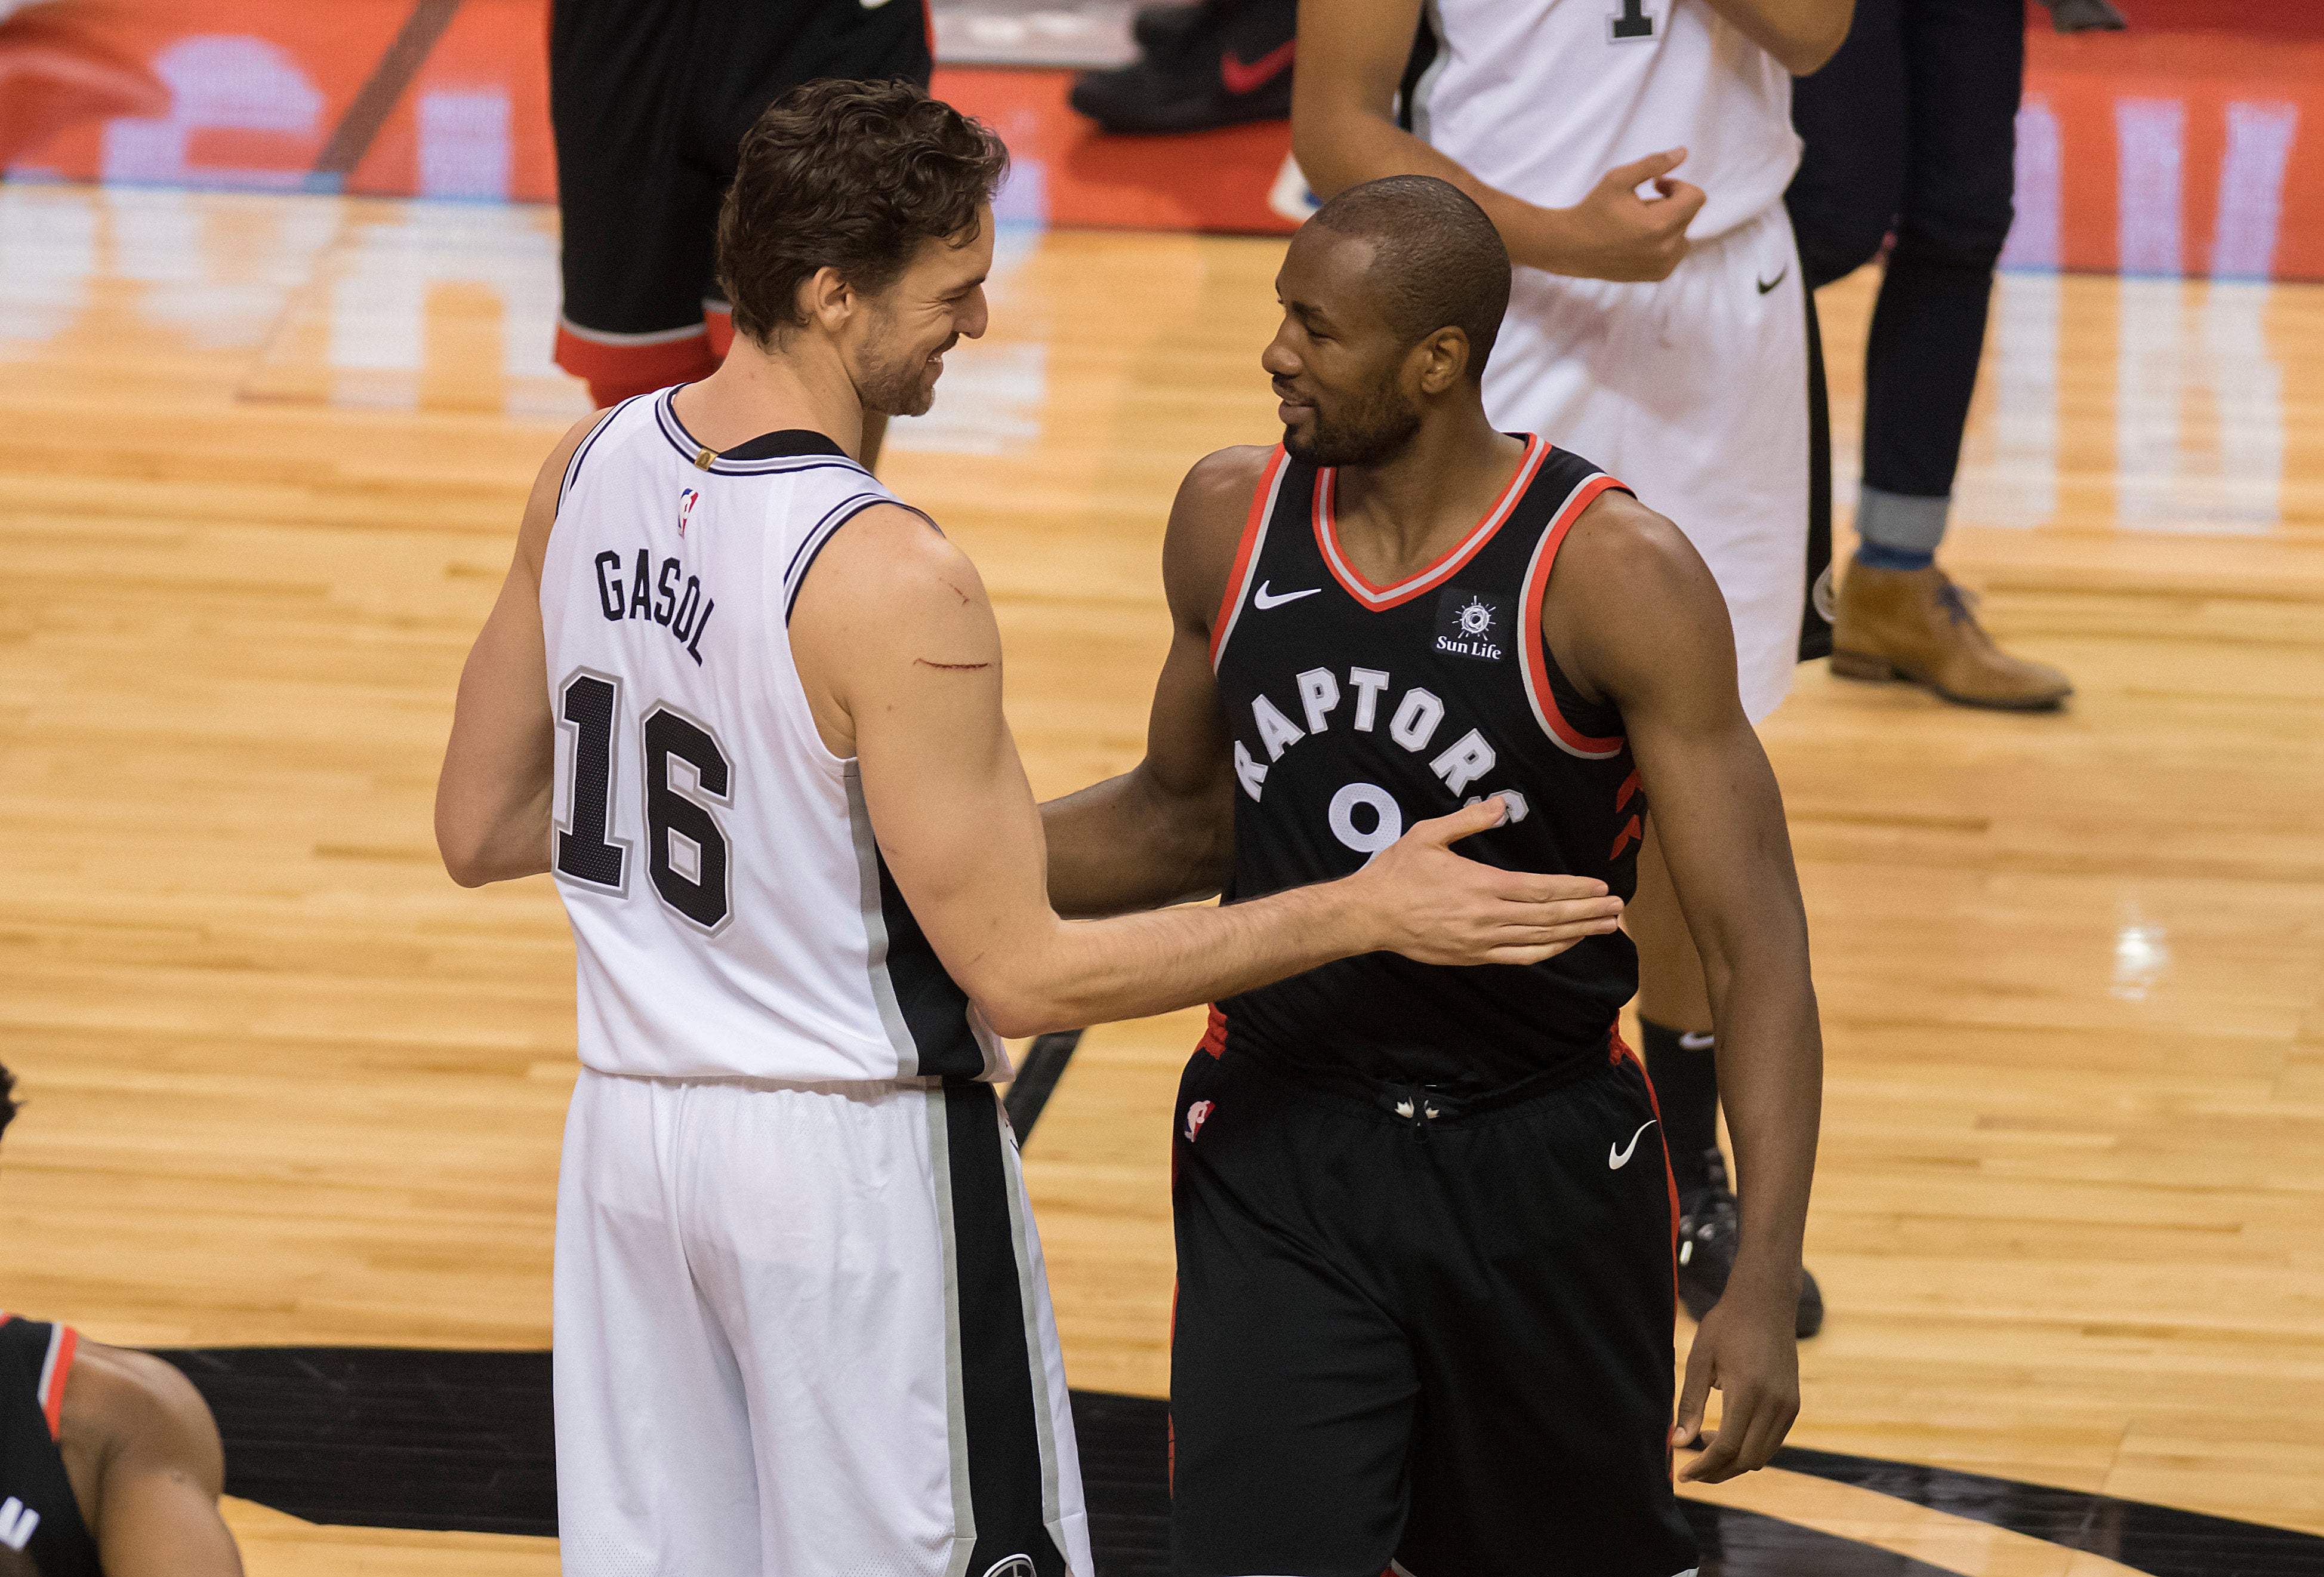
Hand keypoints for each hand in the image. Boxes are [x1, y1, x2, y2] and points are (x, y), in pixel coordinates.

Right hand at [1351, 796, 1624, 965]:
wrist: (1370, 915)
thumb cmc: (1397, 872)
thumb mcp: (1429, 834)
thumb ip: (1468, 820)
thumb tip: (1500, 804)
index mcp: (1481, 885)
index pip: (1541, 889)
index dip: (1575, 889)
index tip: (1601, 887)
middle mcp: (1487, 916)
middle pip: (1550, 917)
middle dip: (1588, 912)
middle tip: (1618, 909)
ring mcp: (1482, 941)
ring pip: (1541, 940)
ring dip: (1577, 933)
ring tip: (1605, 927)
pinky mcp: (1474, 956)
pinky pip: (1521, 957)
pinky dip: (1549, 951)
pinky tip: (1566, 944)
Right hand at [1534, 149, 1705, 282]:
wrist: (1571, 248)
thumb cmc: (1593, 210)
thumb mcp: (1618, 179)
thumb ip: (1653, 164)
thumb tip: (1683, 152)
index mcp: (1659, 224)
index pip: (1697, 197)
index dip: (1678, 185)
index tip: (1656, 185)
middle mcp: (1666, 249)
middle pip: (1689, 214)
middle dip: (1671, 203)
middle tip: (1640, 203)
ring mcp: (1663, 265)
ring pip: (1684, 233)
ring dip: (1669, 222)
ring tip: (1639, 223)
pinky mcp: (1658, 274)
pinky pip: (1675, 251)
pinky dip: (1664, 241)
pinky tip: (1639, 239)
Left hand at [1672, 1276, 1800, 1481]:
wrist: (1766, 1303)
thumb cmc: (1726, 1325)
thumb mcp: (1699, 1358)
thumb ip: (1690, 1402)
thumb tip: (1678, 1442)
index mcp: (1748, 1391)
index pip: (1727, 1447)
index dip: (1703, 1467)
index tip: (1682, 1473)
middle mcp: (1774, 1404)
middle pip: (1746, 1460)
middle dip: (1717, 1471)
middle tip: (1691, 1468)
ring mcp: (1788, 1406)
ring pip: (1762, 1456)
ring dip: (1734, 1462)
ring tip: (1706, 1442)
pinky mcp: (1793, 1405)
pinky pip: (1772, 1442)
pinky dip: (1750, 1448)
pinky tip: (1726, 1432)